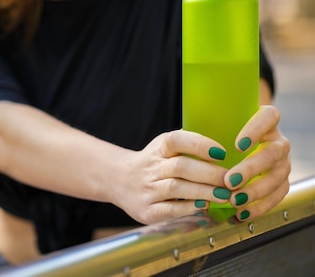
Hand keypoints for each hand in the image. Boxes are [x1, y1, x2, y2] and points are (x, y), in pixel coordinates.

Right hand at [113, 129, 229, 224]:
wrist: (118, 179)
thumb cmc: (152, 162)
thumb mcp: (163, 147)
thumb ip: (186, 145)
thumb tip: (219, 147)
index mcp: (158, 148)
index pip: (176, 140)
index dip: (199, 144)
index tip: (221, 152)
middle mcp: (152, 167)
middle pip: (182, 166)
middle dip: (210, 173)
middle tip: (232, 179)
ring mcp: (148, 189)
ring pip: (177, 188)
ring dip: (205, 192)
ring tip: (226, 195)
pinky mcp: (147, 210)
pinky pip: (170, 209)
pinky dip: (188, 208)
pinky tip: (204, 207)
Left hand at [224, 105, 290, 220]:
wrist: (241, 148)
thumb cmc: (228, 134)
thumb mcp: (223, 125)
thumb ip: (213, 126)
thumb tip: (186, 132)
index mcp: (267, 120)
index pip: (268, 117)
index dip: (256, 130)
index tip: (238, 145)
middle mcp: (278, 140)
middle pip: (273, 152)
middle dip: (251, 169)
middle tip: (230, 180)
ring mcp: (283, 162)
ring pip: (277, 176)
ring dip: (255, 191)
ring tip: (235, 200)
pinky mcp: (282, 182)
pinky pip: (277, 196)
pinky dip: (259, 207)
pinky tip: (242, 212)